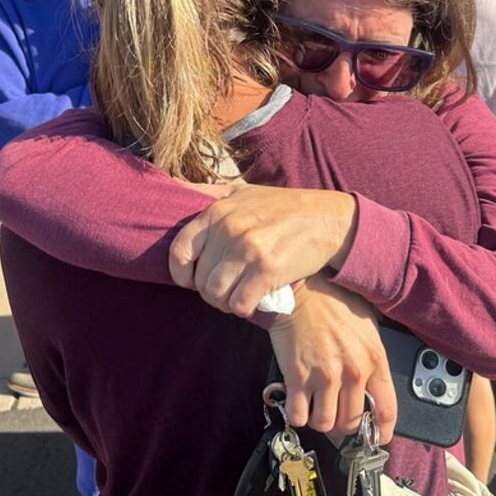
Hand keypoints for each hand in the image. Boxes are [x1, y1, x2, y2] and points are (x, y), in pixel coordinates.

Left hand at [168, 183, 358, 317]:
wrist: (326, 219)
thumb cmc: (281, 206)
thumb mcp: (242, 191)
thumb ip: (208, 194)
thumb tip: (169, 187)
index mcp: (218, 212)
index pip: (180, 251)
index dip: (182, 274)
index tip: (192, 280)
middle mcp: (230, 229)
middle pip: (200, 281)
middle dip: (211, 292)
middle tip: (227, 288)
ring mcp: (249, 250)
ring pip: (216, 295)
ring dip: (226, 303)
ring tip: (238, 296)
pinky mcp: (268, 270)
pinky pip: (240, 304)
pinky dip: (244, 308)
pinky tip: (254, 299)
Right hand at [269, 274, 396, 443]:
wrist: (301, 290)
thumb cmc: (332, 302)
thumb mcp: (367, 323)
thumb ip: (373, 355)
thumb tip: (375, 383)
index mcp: (374, 359)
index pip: (386, 409)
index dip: (381, 431)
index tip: (376, 436)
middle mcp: (352, 372)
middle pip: (351, 422)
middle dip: (343, 424)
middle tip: (335, 413)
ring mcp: (324, 376)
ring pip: (324, 423)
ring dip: (319, 419)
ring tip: (316, 405)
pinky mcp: (298, 377)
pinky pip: (298, 415)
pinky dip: (297, 414)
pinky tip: (298, 401)